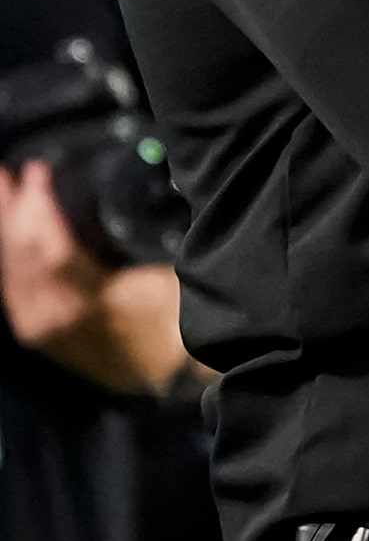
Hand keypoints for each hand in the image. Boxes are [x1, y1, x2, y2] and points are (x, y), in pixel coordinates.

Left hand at [0, 159, 190, 394]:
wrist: (175, 372)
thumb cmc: (178, 317)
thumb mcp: (160, 277)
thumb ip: (126, 245)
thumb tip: (109, 204)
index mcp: (83, 300)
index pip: (47, 245)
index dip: (38, 205)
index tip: (37, 168)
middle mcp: (51, 316)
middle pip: (20, 257)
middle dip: (11, 213)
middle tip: (5, 174)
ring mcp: (42, 327)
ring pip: (12, 274)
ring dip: (7, 234)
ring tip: (6, 199)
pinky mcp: (40, 334)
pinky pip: (14, 292)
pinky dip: (11, 261)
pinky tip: (13, 241)